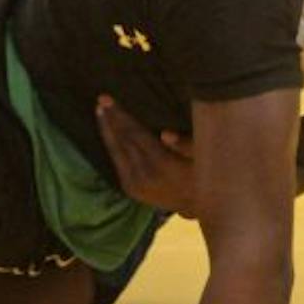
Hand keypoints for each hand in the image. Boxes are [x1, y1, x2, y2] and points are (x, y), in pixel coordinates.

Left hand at [95, 95, 197, 217]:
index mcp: (162, 165)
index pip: (135, 134)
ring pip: (116, 151)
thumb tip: (165, 134)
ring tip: (100, 110)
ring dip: (106, 130)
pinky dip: (111, 144)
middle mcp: (145, 175)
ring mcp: (135, 184)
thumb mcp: (202, 155)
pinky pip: (117, 162)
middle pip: (123, 141)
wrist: (197, 204)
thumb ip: (187, 144)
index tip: (110, 99)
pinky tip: (107, 130)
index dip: (121, 115)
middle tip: (101, 99)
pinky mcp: (130, 189)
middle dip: (111, 119)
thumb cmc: (203, 171)